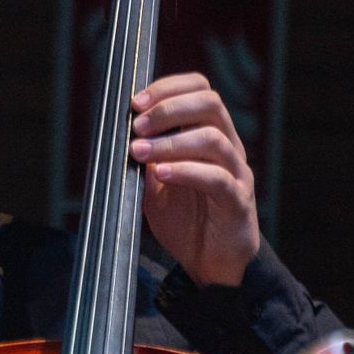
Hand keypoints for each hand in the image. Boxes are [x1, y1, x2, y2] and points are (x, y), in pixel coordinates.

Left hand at [128, 73, 260, 286]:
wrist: (210, 266)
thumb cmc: (186, 220)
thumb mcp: (156, 183)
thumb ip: (145, 157)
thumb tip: (115, 132)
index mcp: (211, 135)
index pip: (200, 90)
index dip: (168, 88)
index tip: (135, 101)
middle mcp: (229, 148)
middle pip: (210, 104)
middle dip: (169, 108)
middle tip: (137, 125)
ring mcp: (237, 174)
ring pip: (213, 139)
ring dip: (170, 142)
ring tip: (138, 152)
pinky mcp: (238, 203)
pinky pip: (217, 179)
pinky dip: (186, 171)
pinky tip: (161, 173)